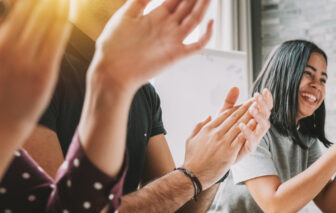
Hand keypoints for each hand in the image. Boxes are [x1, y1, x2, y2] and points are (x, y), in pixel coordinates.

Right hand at [0, 0, 70, 127]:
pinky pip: (55, 42)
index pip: (19, 9)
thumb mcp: (0, 56)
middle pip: (32, 11)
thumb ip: (5, 36)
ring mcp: (26, 59)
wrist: (2, 120)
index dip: (32, 1)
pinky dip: (61, 25)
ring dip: (57, 7)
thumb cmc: (0, 86)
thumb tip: (13, 21)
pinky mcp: (43, 72)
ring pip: (45, 24)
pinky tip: (66, 16)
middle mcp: (9, 46)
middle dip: (46, 1)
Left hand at [91, 0, 212, 95]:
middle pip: (187, 6)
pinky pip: (197, 45)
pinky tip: (210, 22)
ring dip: (203, 7)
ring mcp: (173, 40)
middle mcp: (166, 27)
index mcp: (156, 17)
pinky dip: (206, 35)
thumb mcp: (125, 15)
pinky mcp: (176, 55)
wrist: (112, 70)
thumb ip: (141, 0)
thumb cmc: (113, 46)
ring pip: (194, 20)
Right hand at [183, 99, 256, 189]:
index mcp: (208, 128)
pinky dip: (249, 130)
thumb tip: (208, 115)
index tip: (244, 102)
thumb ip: (199, 125)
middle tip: (255, 100)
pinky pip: (241, 138)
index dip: (236, 107)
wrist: (193, 175)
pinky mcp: (229, 152)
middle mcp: (216, 132)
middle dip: (246, 107)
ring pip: (239, 125)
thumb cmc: (192, 158)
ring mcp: (223, 142)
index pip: (225, 114)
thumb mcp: (191, 138)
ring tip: (258, 108)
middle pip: (234, 117)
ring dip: (250, 115)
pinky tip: (255, 124)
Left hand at [216, 87, 272, 162]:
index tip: (265, 91)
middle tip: (257, 96)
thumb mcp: (224, 114)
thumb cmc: (222, 133)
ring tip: (252, 109)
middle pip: (266, 114)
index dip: (266, 99)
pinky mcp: (248, 148)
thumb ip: (230, 101)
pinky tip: (242, 125)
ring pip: (264, 126)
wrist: (215, 154)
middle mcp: (256, 128)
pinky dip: (249, 132)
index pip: (264, 107)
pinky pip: (253, 140)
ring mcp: (254, 138)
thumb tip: (235, 87)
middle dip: (264, 104)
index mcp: (253, 118)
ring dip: (260, 116)